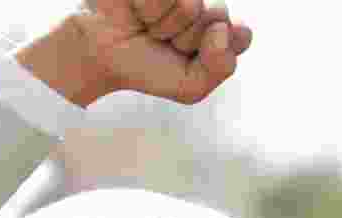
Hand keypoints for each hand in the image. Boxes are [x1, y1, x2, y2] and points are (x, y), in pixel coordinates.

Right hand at [15, 0, 251, 106]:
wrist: (100, 53)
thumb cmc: (146, 66)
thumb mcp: (191, 86)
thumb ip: (221, 66)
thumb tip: (222, 29)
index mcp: (220, 24)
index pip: (240, 34)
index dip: (214, 50)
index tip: (188, 56)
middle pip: (219, 15)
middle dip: (187, 39)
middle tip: (162, 39)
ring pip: (192, 5)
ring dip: (165, 24)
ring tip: (148, 25)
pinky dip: (148, 7)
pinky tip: (137, 9)